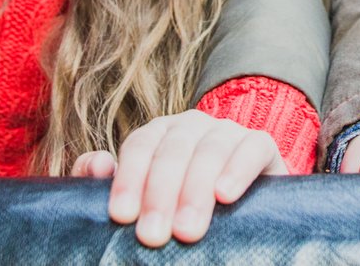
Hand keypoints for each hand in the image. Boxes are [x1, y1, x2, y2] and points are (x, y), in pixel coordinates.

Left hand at [71, 110, 286, 247]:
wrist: (242, 214)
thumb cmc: (180, 209)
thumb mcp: (145, 199)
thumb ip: (111, 183)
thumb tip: (97, 165)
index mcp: (159, 133)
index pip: (140, 147)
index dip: (128, 180)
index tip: (121, 216)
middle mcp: (192, 125)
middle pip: (173, 150)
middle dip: (160, 194)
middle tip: (152, 236)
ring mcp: (228, 131)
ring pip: (209, 150)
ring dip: (195, 190)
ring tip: (186, 231)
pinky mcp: (261, 145)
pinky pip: (251, 148)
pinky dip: (238, 169)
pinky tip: (225, 195)